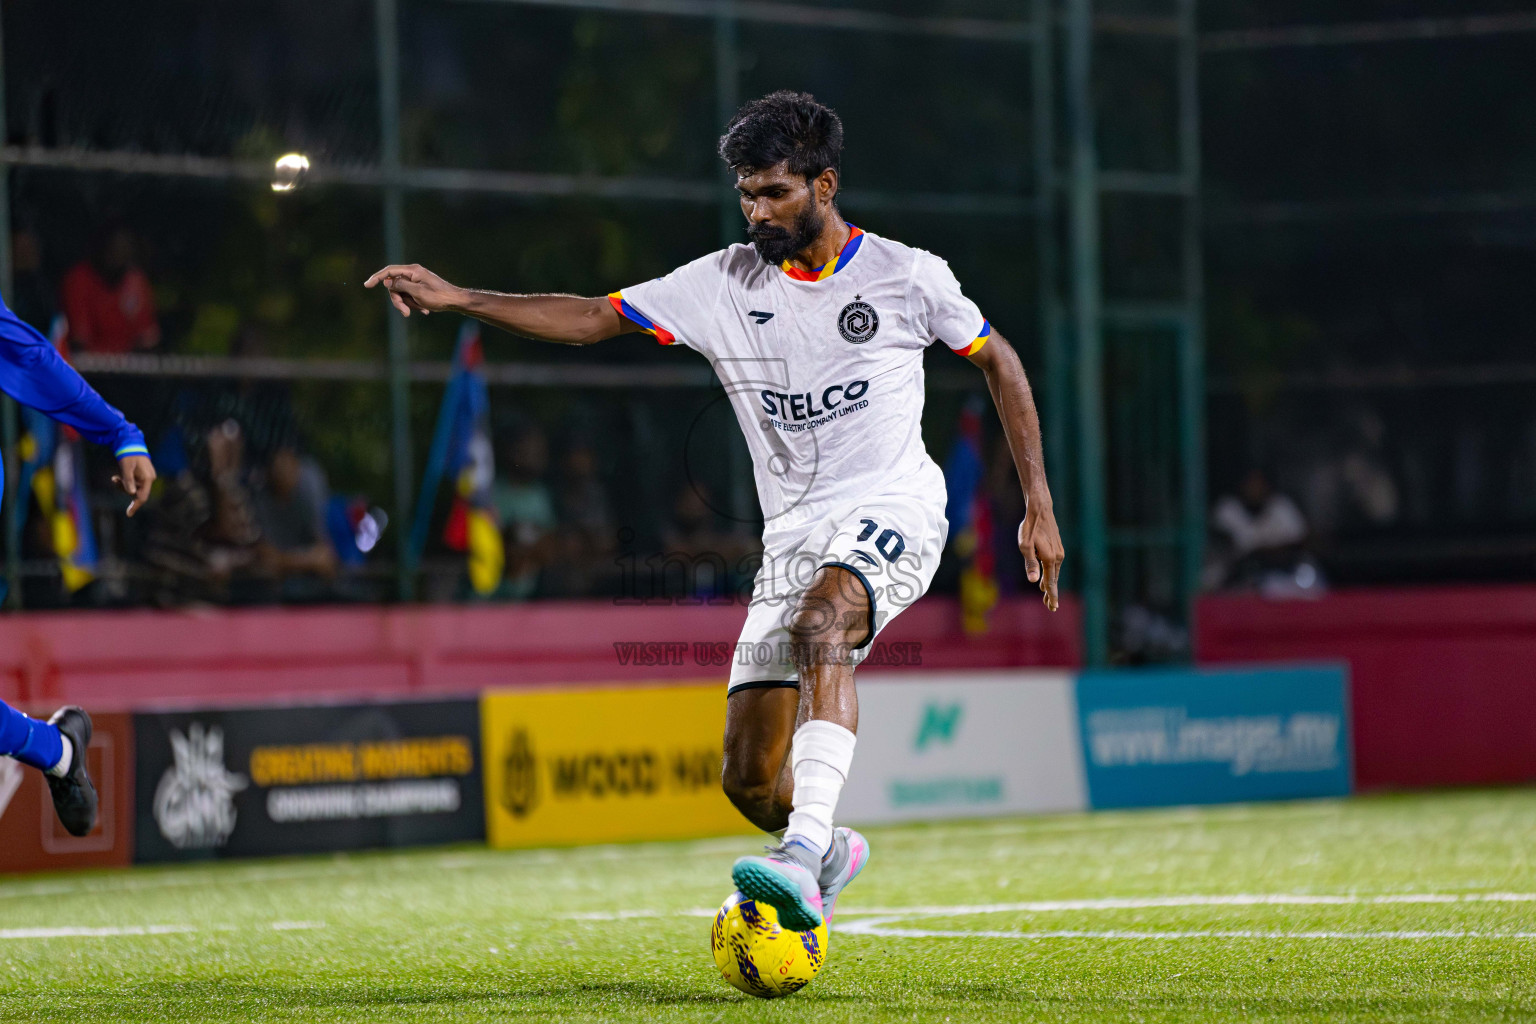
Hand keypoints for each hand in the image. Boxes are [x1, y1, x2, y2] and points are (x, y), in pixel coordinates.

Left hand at [112, 454, 156, 517]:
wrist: (131, 443)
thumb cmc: (129, 455)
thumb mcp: (126, 468)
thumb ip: (129, 481)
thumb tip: (132, 494)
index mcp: (147, 478)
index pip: (142, 496)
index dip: (135, 506)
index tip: (128, 514)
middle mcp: (149, 479)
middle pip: (136, 492)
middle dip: (124, 489)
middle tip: (114, 480)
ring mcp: (146, 477)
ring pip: (134, 488)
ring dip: (123, 485)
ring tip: (114, 477)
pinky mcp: (142, 475)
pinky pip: (133, 483)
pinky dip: (125, 481)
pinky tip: (117, 476)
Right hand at [364, 264, 464, 317]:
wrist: (456, 301)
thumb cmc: (438, 297)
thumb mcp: (417, 292)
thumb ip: (400, 285)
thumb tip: (387, 282)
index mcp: (412, 270)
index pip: (389, 271)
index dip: (377, 278)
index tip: (366, 285)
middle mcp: (413, 273)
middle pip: (395, 286)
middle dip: (399, 300)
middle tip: (406, 313)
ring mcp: (417, 280)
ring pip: (402, 293)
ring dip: (408, 304)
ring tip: (422, 310)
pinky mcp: (420, 288)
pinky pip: (410, 296)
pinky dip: (415, 304)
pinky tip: (425, 310)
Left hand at [1018, 496, 1064, 611]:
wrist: (1040, 510)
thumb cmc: (1029, 527)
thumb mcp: (1025, 546)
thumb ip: (1030, 564)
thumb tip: (1033, 581)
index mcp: (1050, 559)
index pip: (1051, 582)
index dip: (1051, 595)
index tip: (1053, 607)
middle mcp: (1058, 557)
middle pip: (1054, 579)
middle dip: (1051, 593)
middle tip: (1051, 607)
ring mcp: (1059, 552)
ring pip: (1055, 572)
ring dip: (1051, 584)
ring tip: (1046, 595)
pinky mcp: (1057, 547)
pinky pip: (1054, 565)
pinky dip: (1051, 574)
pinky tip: (1046, 577)